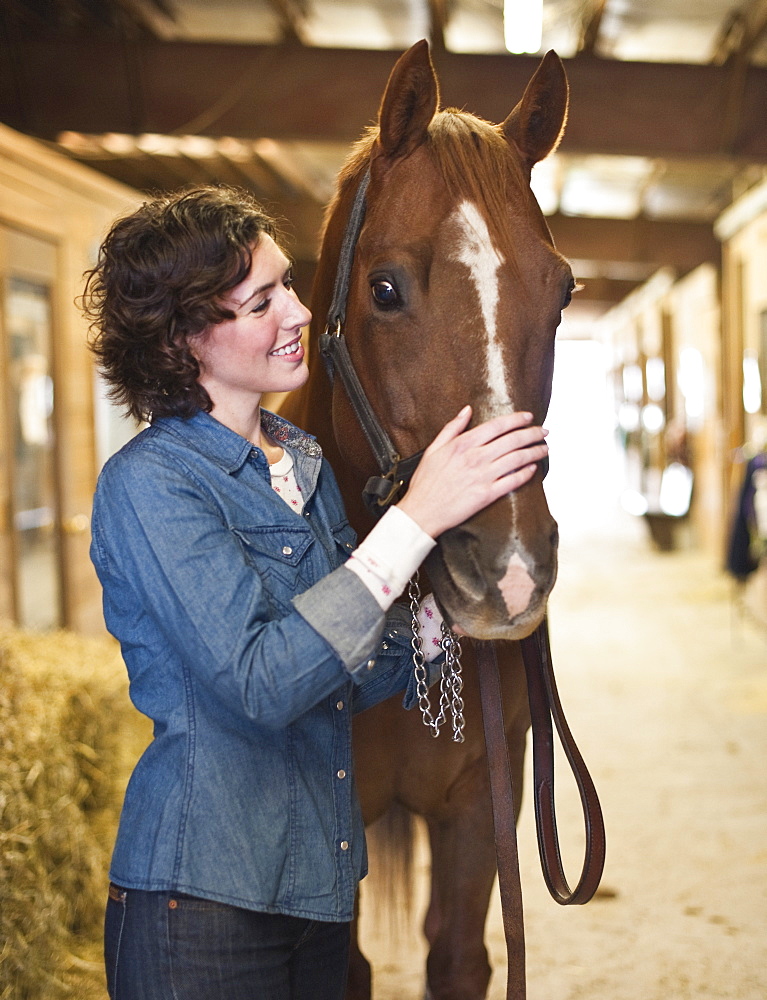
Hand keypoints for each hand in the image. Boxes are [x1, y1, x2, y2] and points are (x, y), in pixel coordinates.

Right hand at [397, 405, 547, 538]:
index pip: (497, 426)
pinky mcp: (487, 495)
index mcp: (462, 444)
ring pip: (517, 459)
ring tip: (544, 448)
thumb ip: (452, 428)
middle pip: (512, 440)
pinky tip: (533, 469)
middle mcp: (475, 458)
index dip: (516, 420)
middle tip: (543, 432)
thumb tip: (467, 410)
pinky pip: (513, 481)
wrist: (422, 512)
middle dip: (532, 434)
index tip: (528, 417)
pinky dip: (526, 473)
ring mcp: (483, 476)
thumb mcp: (433, 449)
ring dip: (535, 452)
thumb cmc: (425, 482)